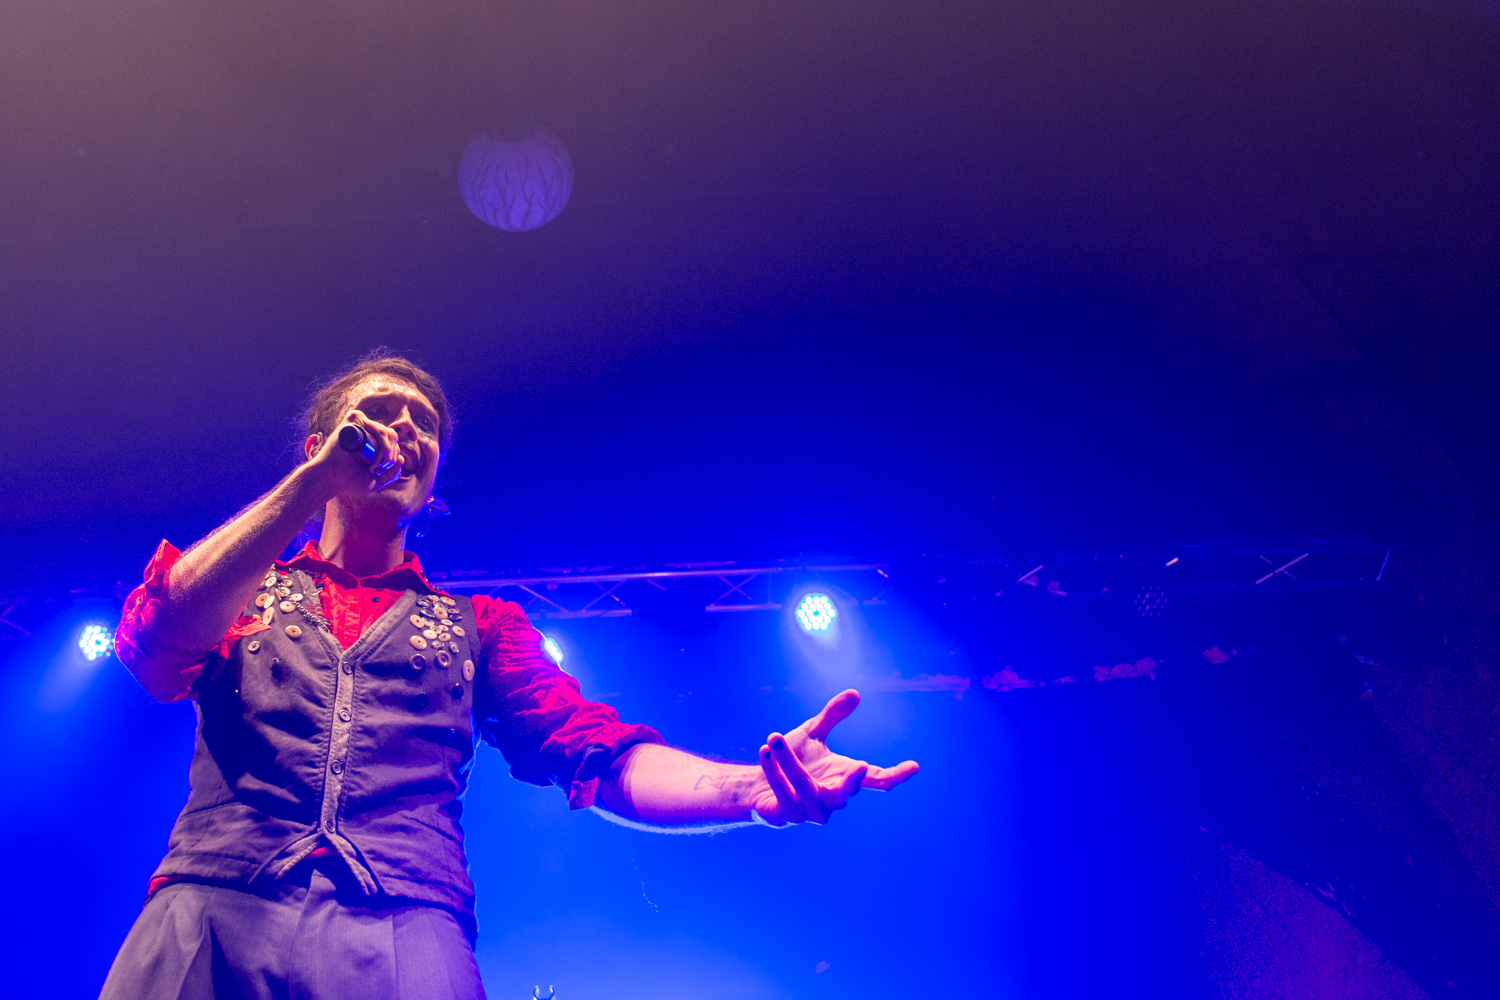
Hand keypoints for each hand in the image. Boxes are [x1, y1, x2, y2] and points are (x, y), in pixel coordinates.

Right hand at [304, 411, 404, 495]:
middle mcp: (365, 429)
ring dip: (386, 452)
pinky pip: (375, 426)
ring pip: (385, 432)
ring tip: (374, 466)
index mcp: (370, 440)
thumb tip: (401, 458)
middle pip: (391, 435)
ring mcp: (359, 424)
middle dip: (391, 455)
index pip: (392, 440)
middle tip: (378, 469)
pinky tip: (374, 458)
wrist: (332, 479)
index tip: (382, 470)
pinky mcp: (353, 420)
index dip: (393, 455)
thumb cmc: (349, 481)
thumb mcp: (376, 480)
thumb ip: (390, 473)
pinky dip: (381, 443)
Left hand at [751, 689, 918, 825]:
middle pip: (848, 794)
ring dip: (788, 762)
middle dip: (854, 782)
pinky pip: (783, 794)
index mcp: (844, 778)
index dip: (897, 775)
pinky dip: (773, 771)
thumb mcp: (812, 734)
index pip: (877, 780)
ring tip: (774, 736)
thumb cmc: (790, 760)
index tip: (915, 766)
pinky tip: (764, 751)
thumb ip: (832, 716)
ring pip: (806, 788)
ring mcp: (811, 812)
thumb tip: (855, 693)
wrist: (758, 784)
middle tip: (861, 766)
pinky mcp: (787, 817)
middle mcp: (832, 799)